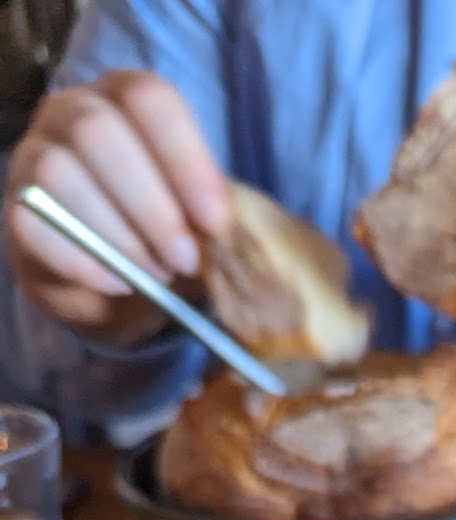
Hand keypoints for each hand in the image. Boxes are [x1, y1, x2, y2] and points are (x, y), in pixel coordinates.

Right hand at [6, 70, 228, 344]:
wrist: (116, 285)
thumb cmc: (164, 238)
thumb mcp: (198, 222)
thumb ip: (211, 216)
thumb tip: (234, 232)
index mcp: (125, 99)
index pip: (149, 100)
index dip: (185, 159)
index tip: (215, 221)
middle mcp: (72, 112)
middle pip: (99, 132)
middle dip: (151, 207)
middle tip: (184, 260)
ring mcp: (35, 154)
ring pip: (60, 173)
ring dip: (117, 235)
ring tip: (153, 276)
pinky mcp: (16, 208)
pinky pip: (32, 223)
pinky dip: (81, 260)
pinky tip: (116, 284)